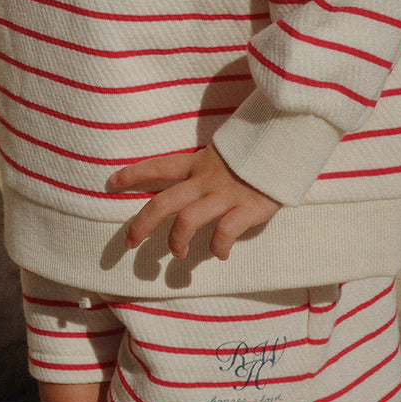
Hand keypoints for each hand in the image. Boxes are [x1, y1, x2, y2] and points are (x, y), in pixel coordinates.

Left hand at [108, 144, 280, 260]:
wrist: (289, 146)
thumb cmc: (255, 155)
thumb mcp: (223, 155)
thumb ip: (205, 170)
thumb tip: (188, 192)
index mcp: (198, 162)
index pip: (159, 166)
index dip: (134, 173)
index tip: (111, 181)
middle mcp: (206, 180)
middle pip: (163, 202)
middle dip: (141, 224)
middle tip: (128, 243)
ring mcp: (225, 195)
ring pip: (187, 220)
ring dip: (176, 241)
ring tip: (177, 255)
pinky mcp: (246, 210)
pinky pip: (223, 233)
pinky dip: (218, 248)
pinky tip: (220, 254)